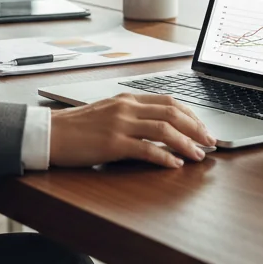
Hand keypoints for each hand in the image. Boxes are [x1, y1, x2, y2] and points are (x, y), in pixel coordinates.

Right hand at [49, 93, 214, 168]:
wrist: (51, 133)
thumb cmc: (77, 127)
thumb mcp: (108, 113)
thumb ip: (132, 116)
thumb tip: (159, 129)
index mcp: (127, 98)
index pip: (168, 100)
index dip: (191, 114)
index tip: (204, 127)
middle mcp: (126, 107)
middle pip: (172, 112)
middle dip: (196, 128)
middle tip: (211, 142)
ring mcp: (120, 124)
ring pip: (164, 129)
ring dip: (186, 143)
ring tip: (199, 155)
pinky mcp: (113, 143)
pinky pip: (146, 149)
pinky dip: (165, 157)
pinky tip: (175, 165)